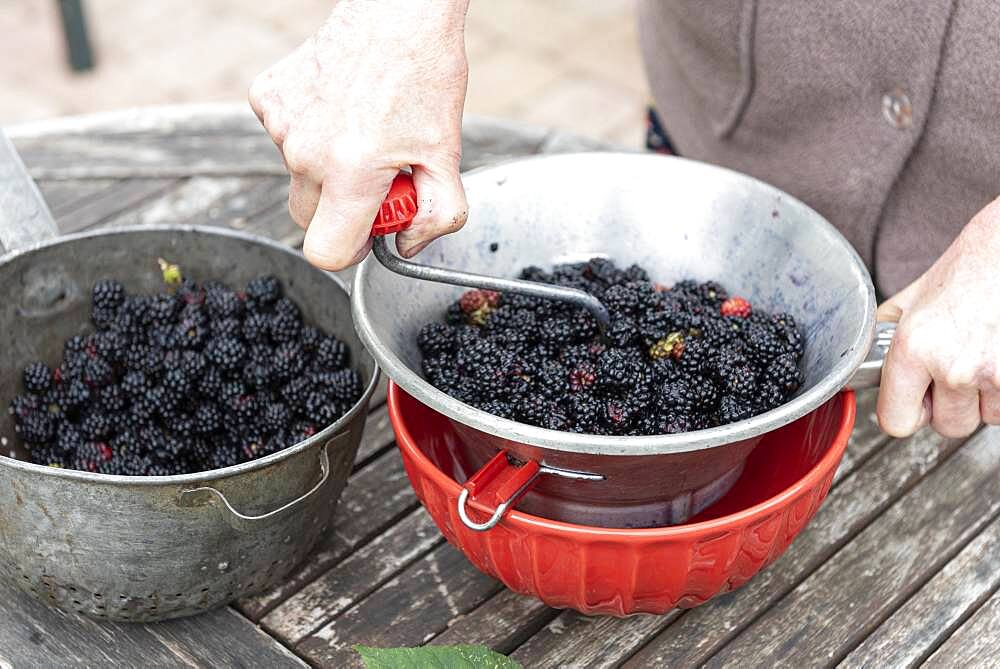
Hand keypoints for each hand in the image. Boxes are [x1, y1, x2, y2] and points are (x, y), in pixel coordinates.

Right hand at [248, 0, 470, 270]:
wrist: (398, 11)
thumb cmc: (425, 77)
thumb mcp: (448, 155)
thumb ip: (439, 215)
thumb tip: (408, 246)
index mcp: (351, 173)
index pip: (326, 253)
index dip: (352, 250)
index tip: (372, 228)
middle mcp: (307, 153)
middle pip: (308, 220)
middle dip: (341, 209)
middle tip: (377, 176)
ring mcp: (281, 124)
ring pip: (298, 176)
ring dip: (326, 167)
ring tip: (364, 129)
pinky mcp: (267, 98)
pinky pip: (283, 139)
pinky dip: (309, 133)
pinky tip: (339, 107)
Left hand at [877, 196, 999, 437]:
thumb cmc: (972, 265)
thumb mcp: (914, 297)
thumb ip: (891, 334)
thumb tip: (870, 362)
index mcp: (914, 348)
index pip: (895, 422)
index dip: (906, 412)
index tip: (914, 402)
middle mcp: (952, 366)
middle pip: (947, 426)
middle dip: (952, 405)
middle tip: (957, 371)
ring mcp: (995, 374)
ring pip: (986, 418)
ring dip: (986, 397)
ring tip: (984, 354)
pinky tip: (999, 355)